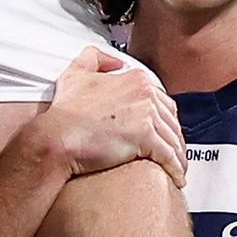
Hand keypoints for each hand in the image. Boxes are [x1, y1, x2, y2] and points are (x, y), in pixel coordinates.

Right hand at [42, 46, 184, 185]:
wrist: (58, 136)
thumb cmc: (65, 111)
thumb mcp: (76, 74)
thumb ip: (94, 59)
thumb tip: (114, 62)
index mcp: (135, 79)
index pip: (163, 101)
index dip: (165, 119)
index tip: (165, 132)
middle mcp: (145, 94)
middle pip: (172, 120)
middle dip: (175, 138)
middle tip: (175, 153)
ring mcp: (146, 115)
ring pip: (173, 139)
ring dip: (178, 156)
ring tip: (178, 168)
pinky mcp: (145, 138)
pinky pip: (168, 155)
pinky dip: (175, 168)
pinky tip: (176, 177)